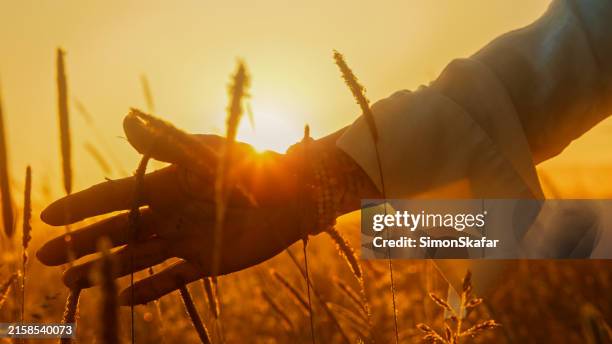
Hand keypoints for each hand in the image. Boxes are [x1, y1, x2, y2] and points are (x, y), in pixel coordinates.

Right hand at [37, 110, 376, 304]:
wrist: (290, 195)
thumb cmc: (249, 168)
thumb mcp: (206, 153)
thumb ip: (167, 145)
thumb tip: (126, 120)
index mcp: (166, 184)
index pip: (114, 196)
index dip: (81, 207)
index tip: (48, 218)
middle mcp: (170, 213)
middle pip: (118, 230)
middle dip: (82, 242)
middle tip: (47, 256)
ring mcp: (186, 238)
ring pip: (137, 257)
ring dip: (105, 268)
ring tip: (72, 282)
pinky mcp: (206, 261)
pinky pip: (171, 279)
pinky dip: (148, 289)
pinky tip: (123, 297)